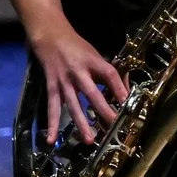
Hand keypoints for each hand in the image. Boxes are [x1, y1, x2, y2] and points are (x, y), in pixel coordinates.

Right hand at [36, 25, 127, 144]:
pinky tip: (51, 139)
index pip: (109, 73)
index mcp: (93, 61)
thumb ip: (107, 72)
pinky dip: (52, 124)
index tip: (127, 101)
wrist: (50, 36)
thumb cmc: (77, 47)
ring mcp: (64, 81)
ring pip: (73, 105)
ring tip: (89, 140)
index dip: (118, 86)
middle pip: (92, 93)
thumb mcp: (95, 54)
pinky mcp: (52, 87)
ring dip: (81, 123)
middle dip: (103, 110)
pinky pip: (53, 108)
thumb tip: (123, 91)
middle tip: (112, 125)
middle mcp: (78, 72)